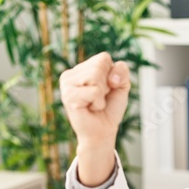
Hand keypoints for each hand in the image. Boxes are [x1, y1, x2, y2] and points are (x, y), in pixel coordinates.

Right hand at [59, 52, 129, 184]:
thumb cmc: (109, 108)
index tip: (106, 90)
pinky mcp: (69, 96)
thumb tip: (111, 79)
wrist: (103, 131)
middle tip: (99, 98)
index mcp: (80, 69)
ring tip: (94, 103)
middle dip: (107, 85)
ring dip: (102, 94)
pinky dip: (99, 103)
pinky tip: (90, 109)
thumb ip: (122, 70)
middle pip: (100, 64)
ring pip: (96, 75)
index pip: (103, 58)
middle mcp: (70, 74)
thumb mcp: (121, 84)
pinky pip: (95, 91)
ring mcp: (66, 84)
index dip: (112, 75)